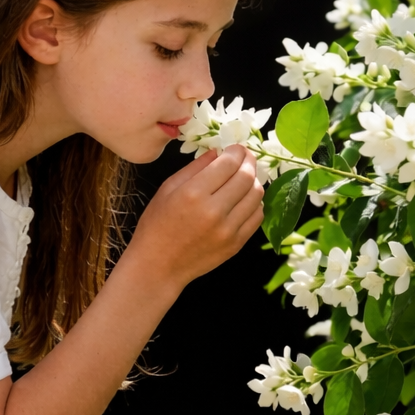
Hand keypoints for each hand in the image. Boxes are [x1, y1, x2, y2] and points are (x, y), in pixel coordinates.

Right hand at [125, 145, 264, 291]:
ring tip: (244, 178)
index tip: (235, 148)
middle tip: (245, 158)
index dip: (236, 151)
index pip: (228, 163)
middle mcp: (214, 211)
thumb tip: (218, 152)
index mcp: (193, 194)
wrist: (158, 266)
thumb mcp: (167, 189)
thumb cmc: (157, 225)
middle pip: (246, 177)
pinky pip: (257, 216)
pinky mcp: (236, 244)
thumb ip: (195, 168)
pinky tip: (244, 200)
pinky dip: (255, 203)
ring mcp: (228, 230)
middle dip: (249, 162)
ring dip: (254, 181)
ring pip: (256, 195)